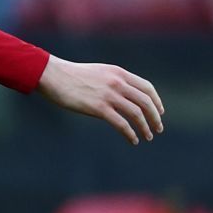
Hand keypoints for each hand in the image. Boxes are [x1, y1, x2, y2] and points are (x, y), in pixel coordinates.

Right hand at [37, 56, 164, 144]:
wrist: (52, 75)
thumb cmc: (71, 75)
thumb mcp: (98, 73)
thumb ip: (112, 81)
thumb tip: (121, 96)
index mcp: (119, 73)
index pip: (147, 88)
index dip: (156, 101)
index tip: (159, 112)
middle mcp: (117, 83)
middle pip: (146, 102)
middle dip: (155, 117)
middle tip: (158, 128)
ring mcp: (109, 95)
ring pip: (137, 113)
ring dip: (145, 127)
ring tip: (148, 136)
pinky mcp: (98, 108)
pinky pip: (121, 124)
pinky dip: (130, 133)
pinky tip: (133, 140)